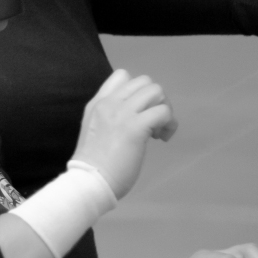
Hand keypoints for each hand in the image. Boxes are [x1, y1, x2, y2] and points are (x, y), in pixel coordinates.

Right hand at [69, 69, 176, 199]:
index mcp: (98, 103)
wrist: (88, 181)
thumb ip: (110, 118)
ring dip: (164, 109)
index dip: (137, 91)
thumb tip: (134, 119)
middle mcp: (110, 102)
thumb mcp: (95, 130)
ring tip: (159, 131)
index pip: (122, 76)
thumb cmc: (92, 165)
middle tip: (154, 122)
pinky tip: (162, 138)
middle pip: (144, 82)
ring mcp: (122, 113)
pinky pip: (163, 112)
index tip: (138, 112)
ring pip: (156, 91)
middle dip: (155, 100)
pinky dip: (169, 124)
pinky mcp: (136, 127)